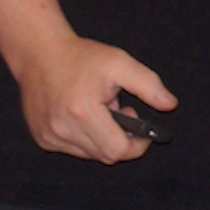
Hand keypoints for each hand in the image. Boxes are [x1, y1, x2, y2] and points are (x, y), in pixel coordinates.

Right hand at [13, 36, 176, 162]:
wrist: (39, 54)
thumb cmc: (82, 57)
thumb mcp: (120, 62)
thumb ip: (149, 85)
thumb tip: (170, 105)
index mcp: (82, 111)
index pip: (118, 150)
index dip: (136, 143)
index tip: (140, 127)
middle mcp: (62, 128)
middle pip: (106, 155)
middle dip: (119, 138)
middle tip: (118, 110)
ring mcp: (49, 136)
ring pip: (90, 154)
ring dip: (101, 137)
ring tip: (98, 110)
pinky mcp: (42, 138)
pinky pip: (74, 149)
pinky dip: (84, 137)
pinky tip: (82, 115)